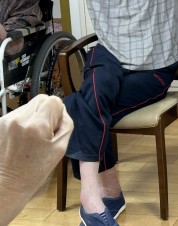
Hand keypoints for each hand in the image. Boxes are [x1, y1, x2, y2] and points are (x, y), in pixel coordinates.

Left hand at [0, 95, 72, 223]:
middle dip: (47, 111)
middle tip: (45, 131)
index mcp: (37, 125)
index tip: (54, 128)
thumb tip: (61, 112)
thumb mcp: (61, 148)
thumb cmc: (36, 170)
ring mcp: (6, 121)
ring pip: (29, 105)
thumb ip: (66, 124)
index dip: (58, 113)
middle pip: (41, 99)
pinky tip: (22, 138)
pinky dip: (23, 121)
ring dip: (34, 116)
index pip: (54, 100)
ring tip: (32, 136)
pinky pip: (18, 114)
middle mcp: (19, 119)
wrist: (7, 183)